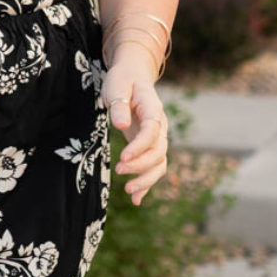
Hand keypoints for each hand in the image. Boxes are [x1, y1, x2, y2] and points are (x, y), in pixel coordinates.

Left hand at [102, 62, 168, 206]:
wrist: (132, 77)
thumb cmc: (122, 80)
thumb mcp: (116, 86)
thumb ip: (119, 105)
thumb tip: (121, 125)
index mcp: (153, 110)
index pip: (152, 132)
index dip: (139, 147)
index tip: (122, 158)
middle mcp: (159, 126)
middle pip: (158, 151)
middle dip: (140, 165)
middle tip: (119, 170)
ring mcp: (156, 137)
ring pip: (159, 163)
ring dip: (146, 179)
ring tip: (128, 191)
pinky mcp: (148, 146)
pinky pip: (153, 167)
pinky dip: (146, 183)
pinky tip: (136, 200)